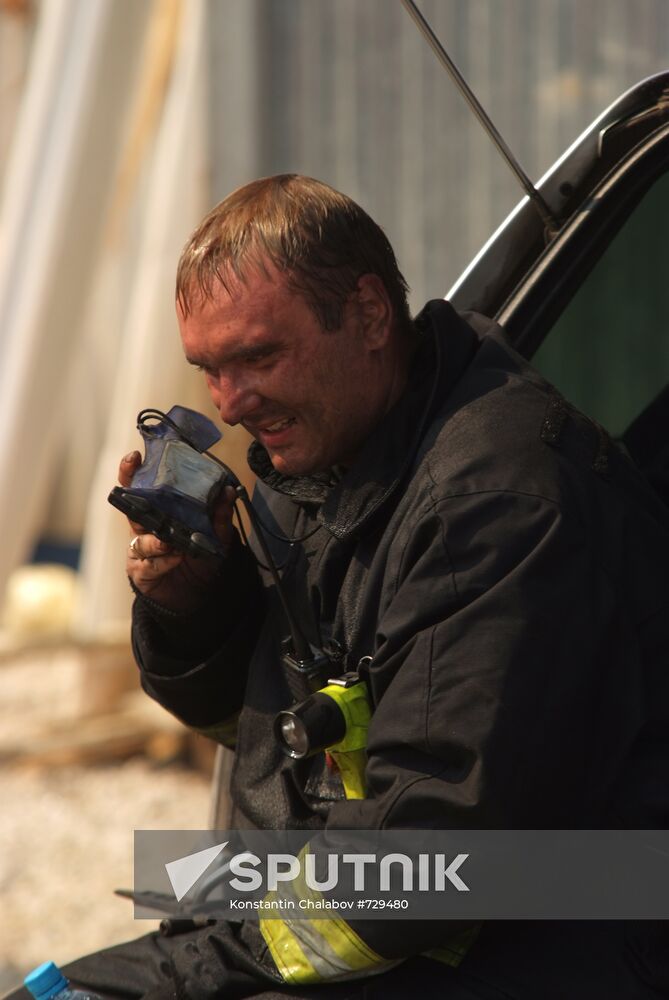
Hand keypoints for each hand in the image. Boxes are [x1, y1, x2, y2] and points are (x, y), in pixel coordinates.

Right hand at [119, 451, 235, 611]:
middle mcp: (146, 526)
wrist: (198, 595)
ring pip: (140, 535)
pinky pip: (149, 562)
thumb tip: (228, 491)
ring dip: (155, 536)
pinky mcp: (140, 570)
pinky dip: (163, 559)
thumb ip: (220, 515)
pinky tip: (175, 557)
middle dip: (129, 489)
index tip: (135, 456)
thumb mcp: (216, 535)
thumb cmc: (200, 558)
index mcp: (160, 511)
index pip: (144, 486)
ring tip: (169, 540)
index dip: (135, 471)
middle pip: (131, 503)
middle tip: (134, 478)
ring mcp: (140, 548)